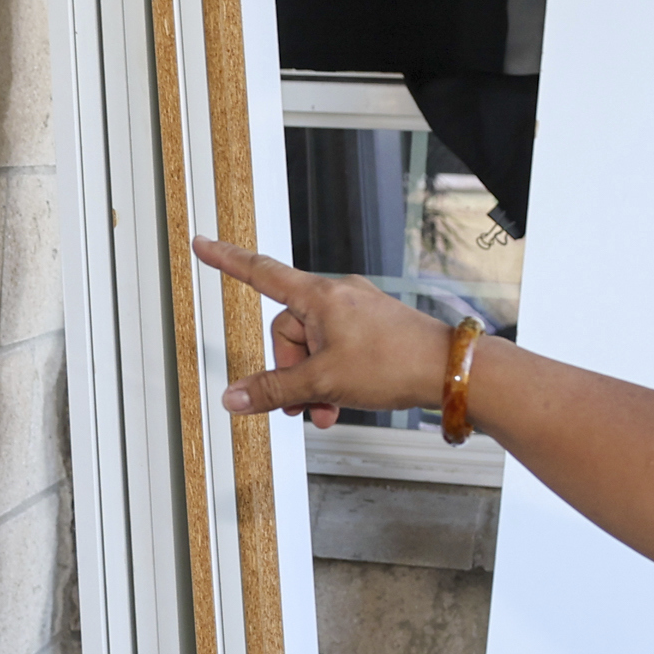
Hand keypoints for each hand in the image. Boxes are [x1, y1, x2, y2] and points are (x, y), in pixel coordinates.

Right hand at [189, 236, 460, 425]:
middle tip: (305, 402)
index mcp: (319, 295)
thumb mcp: (323, 382)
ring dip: (312, 382)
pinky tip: (341, 401)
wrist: (450, 372)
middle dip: (290, 370)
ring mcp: (356, 311)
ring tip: (326, 409)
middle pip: (287, 331)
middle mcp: (337, 296)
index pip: (261, 272)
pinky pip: (336, 350)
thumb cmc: (395, 363)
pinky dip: (332, 377)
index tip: (202, 245)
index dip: (227, 261)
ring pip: (313, 347)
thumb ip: (272, 390)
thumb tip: (233, 398)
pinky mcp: (373, 328)